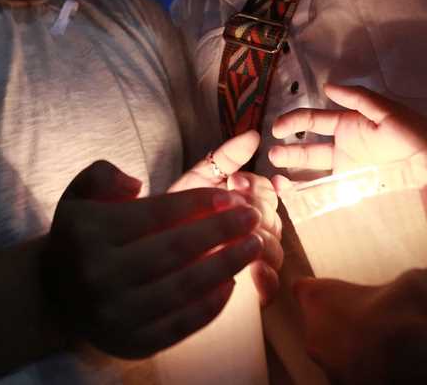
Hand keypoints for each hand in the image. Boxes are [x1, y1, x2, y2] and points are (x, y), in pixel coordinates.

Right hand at [41, 159, 263, 358]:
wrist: (54, 295)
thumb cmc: (79, 238)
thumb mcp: (80, 195)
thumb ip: (103, 175)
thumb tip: (136, 184)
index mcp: (88, 233)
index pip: (155, 214)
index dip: (197, 204)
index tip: (229, 197)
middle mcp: (99, 275)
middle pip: (175, 250)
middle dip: (221, 232)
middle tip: (252, 218)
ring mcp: (116, 314)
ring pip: (184, 288)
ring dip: (226, 265)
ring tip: (253, 246)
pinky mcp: (133, 344)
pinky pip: (182, 324)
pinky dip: (212, 305)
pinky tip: (231, 283)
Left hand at [169, 131, 283, 302]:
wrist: (150, 246)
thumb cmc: (177, 211)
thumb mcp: (198, 179)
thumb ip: (226, 157)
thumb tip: (254, 135)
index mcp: (249, 202)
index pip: (268, 191)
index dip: (255, 186)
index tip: (234, 182)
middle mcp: (257, 229)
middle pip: (273, 219)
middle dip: (254, 211)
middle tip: (231, 207)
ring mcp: (256, 259)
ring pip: (275, 249)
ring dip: (259, 241)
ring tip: (235, 239)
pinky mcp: (251, 290)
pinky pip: (271, 286)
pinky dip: (267, 278)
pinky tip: (255, 271)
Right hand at [269, 84, 426, 240]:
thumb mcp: (395, 115)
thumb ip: (362, 101)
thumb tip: (328, 86)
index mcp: (356, 129)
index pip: (317, 122)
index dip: (295, 122)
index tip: (276, 128)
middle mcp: (349, 156)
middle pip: (310, 153)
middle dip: (289, 151)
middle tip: (270, 154)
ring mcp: (352, 184)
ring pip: (314, 180)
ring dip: (293, 178)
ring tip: (275, 179)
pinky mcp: (359, 208)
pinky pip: (329, 206)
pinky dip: (308, 205)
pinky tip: (294, 203)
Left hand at [295, 268, 426, 384]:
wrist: (408, 362)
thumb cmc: (404, 312)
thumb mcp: (426, 283)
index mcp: (319, 299)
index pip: (305, 289)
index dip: (318, 290)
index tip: (334, 292)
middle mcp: (313, 334)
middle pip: (318, 325)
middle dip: (341, 324)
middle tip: (372, 322)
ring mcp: (327, 367)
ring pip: (333, 356)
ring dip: (353, 353)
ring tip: (386, 350)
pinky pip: (350, 379)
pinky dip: (364, 374)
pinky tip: (389, 369)